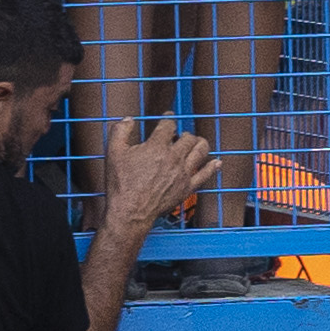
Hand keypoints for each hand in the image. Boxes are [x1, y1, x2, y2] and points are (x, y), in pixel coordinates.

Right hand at [97, 115, 214, 239]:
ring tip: (196, 143)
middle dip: (184, 133)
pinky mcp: (187, 188)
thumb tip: (128, 119)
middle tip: (179, 136)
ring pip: (201, 151)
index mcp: (157, 146)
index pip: (168, 125)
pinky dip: (212, 166)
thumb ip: (120, 131)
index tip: (168, 118)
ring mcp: (183, 173)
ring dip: (200, 143)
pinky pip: (206, 174)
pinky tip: (216, 162)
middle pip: (188, 137)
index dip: (169, 118)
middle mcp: (174, 157)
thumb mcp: (113, 153)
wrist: (131, 212)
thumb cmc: (121, 184)